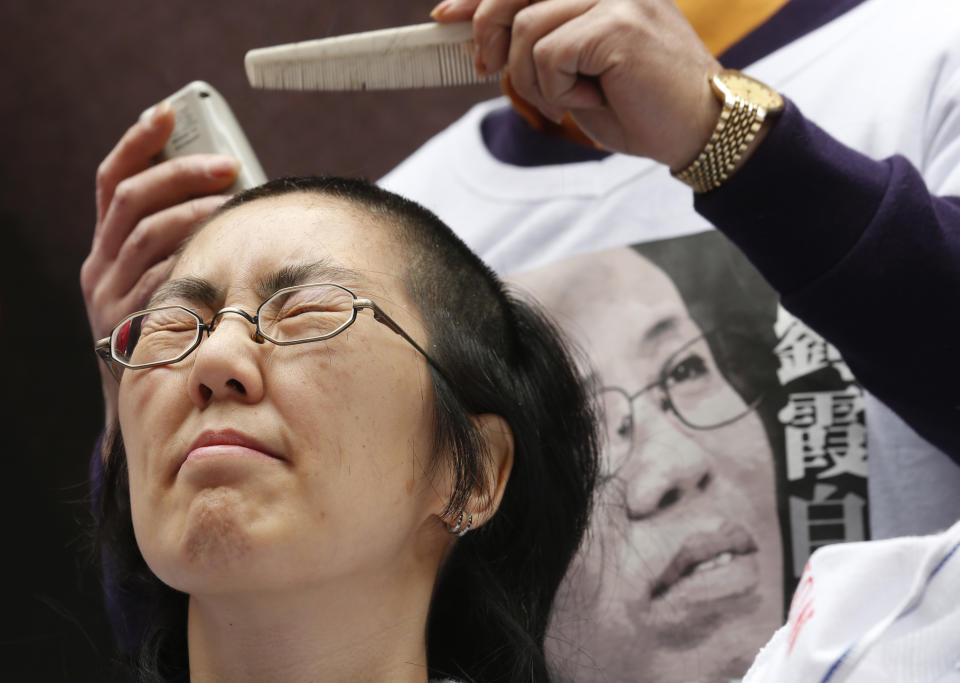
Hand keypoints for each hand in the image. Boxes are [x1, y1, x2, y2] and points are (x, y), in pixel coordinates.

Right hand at [81, 102, 239, 430]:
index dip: (139, 142)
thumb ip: (181, 239)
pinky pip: (160, 283)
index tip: (169, 112)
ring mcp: (110, 296)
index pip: (113, 180)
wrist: (137, 397)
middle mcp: (99, 264)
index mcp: (106, 244)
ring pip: (149, 236)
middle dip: (182, 174)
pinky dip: (190, 260)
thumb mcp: (158, 277)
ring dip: (195, 213)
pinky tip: (221, 253)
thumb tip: (236, 192)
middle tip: (228, 165)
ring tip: (235, 204)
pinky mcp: (129, 325)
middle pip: (134, 200)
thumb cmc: (167, 325)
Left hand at [431, 0, 721, 168]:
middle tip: (484, 67)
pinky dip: (556, 90)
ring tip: (566, 99)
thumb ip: (538, 44)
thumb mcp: (577, 70)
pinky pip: (549, 55)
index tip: (446, 14)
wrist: (700, 129)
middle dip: (486, 27)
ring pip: (529, 27)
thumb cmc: (640, 104)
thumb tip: (482, 38)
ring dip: (533, 78)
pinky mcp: (618, 23)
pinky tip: (588, 100)